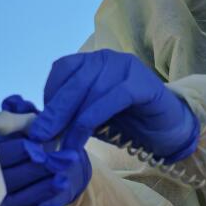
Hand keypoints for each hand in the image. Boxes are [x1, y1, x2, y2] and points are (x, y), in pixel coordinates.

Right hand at [0, 95, 91, 205]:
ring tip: (62, 181)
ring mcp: (3, 201)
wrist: (62, 165)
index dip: (18, 151)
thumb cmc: (43, 141)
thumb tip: (14, 102)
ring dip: (40, 190)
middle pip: (7, 178)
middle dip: (36, 169)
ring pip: (16, 199)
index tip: (38, 146)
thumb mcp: (36, 123)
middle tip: (61, 162)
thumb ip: (25, 112)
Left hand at [28, 50, 199, 163]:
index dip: (49, 95)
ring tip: (61, 146)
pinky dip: (91, 120)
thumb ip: (69, 115)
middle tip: (39, 138)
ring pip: (91, 91)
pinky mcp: (142, 84)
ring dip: (72, 122)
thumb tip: (38, 127)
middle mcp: (108, 58)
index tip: (40, 123)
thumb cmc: (126, 121)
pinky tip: (80, 139)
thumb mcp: (90, 116)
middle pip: (74, 81)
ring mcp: (127, 67)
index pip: (63, 69)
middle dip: (54, 112)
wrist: (167, 128)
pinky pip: (111, 99)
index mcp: (93, 61)